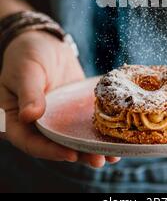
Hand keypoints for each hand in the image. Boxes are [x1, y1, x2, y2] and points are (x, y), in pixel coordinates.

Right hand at [0, 31, 119, 167]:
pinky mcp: (74, 109)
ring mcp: (58, 118)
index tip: (70, 153)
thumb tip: (30, 116)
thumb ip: (29, 92)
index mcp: (17, 119)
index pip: (30, 142)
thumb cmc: (27, 54)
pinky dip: (98, 130)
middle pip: (55, 145)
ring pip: (73, 138)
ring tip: (112, 155)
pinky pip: (84, 122)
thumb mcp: (25, 70)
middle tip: (98, 160)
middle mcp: (38, 123)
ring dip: (91, 147)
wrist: (44, 41)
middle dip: (77, 154)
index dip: (49, 151)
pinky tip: (115, 136)